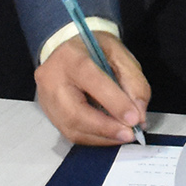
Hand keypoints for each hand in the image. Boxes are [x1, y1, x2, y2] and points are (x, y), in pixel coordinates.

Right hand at [35, 32, 150, 145]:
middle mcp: (52, 80)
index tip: (134, 118)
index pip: (93, 82)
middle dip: (106, 128)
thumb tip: (138, 113)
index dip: (115, 103)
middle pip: (76, 113)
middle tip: (130, 134)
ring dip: (102, 137)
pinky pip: (71, 133)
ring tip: (123, 135)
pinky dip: (94, 138)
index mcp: (71, 57)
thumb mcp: (119, 54)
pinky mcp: (49, 113)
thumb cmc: (94, 50)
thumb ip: (133, 81)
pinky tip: (110, 134)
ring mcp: (47, 99)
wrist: (67, 48)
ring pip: (72, 129)